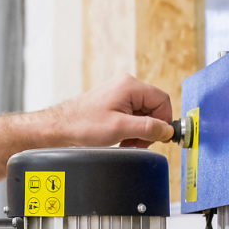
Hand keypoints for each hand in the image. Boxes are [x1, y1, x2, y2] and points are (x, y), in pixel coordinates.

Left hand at [52, 74, 173, 147]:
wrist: (60, 127)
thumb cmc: (83, 125)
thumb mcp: (120, 129)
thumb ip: (148, 128)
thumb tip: (168, 130)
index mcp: (130, 86)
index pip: (162, 100)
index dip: (164, 120)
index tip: (159, 136)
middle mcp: (126, 85)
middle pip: (154, 107)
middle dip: (149, 128)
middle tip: (138, 143)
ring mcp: (119, 92)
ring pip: (143, 113)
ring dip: (139, 131)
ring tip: (127, 142)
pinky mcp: (114, 102)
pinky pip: (132, 115)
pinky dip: (131, 129)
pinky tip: (121, 138)